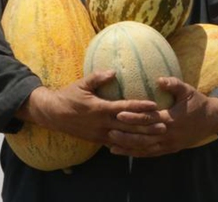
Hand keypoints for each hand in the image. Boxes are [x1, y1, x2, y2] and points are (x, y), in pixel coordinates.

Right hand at [17, 71, 164, 144]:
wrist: (53, 114)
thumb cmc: (68, 96)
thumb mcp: (81, 84)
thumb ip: (97, 78)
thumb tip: (113, 71)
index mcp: (100, 108)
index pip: (124, 107)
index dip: (140, 106)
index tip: (155, 105)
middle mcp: (102, 123)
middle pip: (129, 125)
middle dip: (148, 126)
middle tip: (165, 124)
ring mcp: (100, 134)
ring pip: (125, 138)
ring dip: (143, 138)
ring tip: (158, 137)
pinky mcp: (97, 140)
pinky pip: (117, 144)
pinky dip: (129, 145)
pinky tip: (142, 147)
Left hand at [106, 77, 217, 156]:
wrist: (212, 120)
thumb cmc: (197, 102)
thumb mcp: (187, 90)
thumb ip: (173, 84)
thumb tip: (159, 79)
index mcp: (172, 119)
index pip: (149, 119)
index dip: (134, 117)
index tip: (119, 113)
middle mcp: (169, 135)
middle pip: (144, 137)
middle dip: (126, 135)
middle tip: (108, 131)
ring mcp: (169, 144)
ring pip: (145, 148)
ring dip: (128, 148)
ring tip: (111, 146)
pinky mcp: (169, 149)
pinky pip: (150, 154)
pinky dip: (136, 154)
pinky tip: (123, 153)